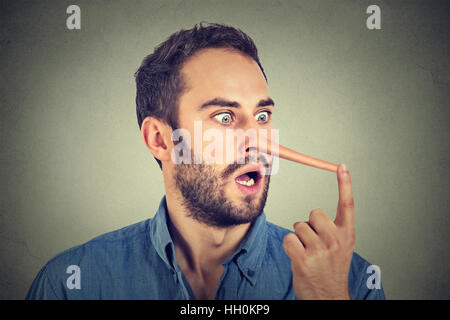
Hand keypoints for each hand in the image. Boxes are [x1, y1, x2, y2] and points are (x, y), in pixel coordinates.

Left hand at [283, 163, 354, 299]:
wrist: (328, 297)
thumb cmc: (331, 270)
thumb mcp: (341, 248)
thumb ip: (332, 230)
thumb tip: (314, 215)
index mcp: (346, 235)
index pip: (347, 205)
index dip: (345, 184)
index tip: (342, 166)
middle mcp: (336, 240)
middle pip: (314, 213)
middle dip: (310, 224)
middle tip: (314, 242)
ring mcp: (320, 250)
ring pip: (299, 226)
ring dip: (299, 238)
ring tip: (308, 253)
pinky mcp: (303, 258)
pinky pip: (289, 238)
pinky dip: (291, 247)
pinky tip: (299, 258)